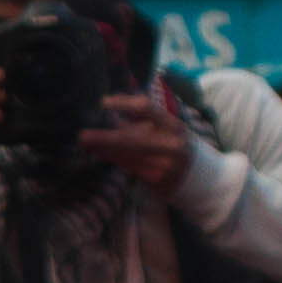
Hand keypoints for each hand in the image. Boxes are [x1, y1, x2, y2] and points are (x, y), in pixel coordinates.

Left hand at [72, 90, 194, 196]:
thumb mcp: (166, 128)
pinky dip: (112, 159)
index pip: (146, 108)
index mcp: (173, 126)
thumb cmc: (176, 145)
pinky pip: (128, 167)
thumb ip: (142, 118)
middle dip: (105, 138)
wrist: (198, 176)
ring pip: (126, 156)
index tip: (104, 102)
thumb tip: (113, 104)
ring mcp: (164, 165)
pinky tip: (99, 153)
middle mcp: (170, 145)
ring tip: (86, 143)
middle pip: (131, 139)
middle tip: (83, 136)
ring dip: (103, 150)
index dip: (124, 103)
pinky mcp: (156, 181)